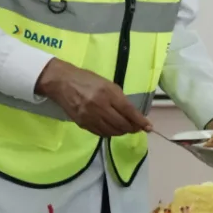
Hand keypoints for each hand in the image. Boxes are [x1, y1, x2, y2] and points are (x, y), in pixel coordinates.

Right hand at [35, 59, 152, 136]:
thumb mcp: (107, 84)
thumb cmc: (87, 79)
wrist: (62, 82)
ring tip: (126, 129)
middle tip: (137, 128)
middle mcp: (100, 106)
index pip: (128, 111)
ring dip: (122, 132)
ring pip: (112, 131)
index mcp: (108, 93)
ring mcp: (90, 117)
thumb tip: (132, 113)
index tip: (149, 127)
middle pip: (121, 124)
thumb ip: (119, 98)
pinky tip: (113, 129)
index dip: (140, 121)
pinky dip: (110, 133)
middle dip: (132, 128)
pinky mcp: (82, 124)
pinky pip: (100, 133)